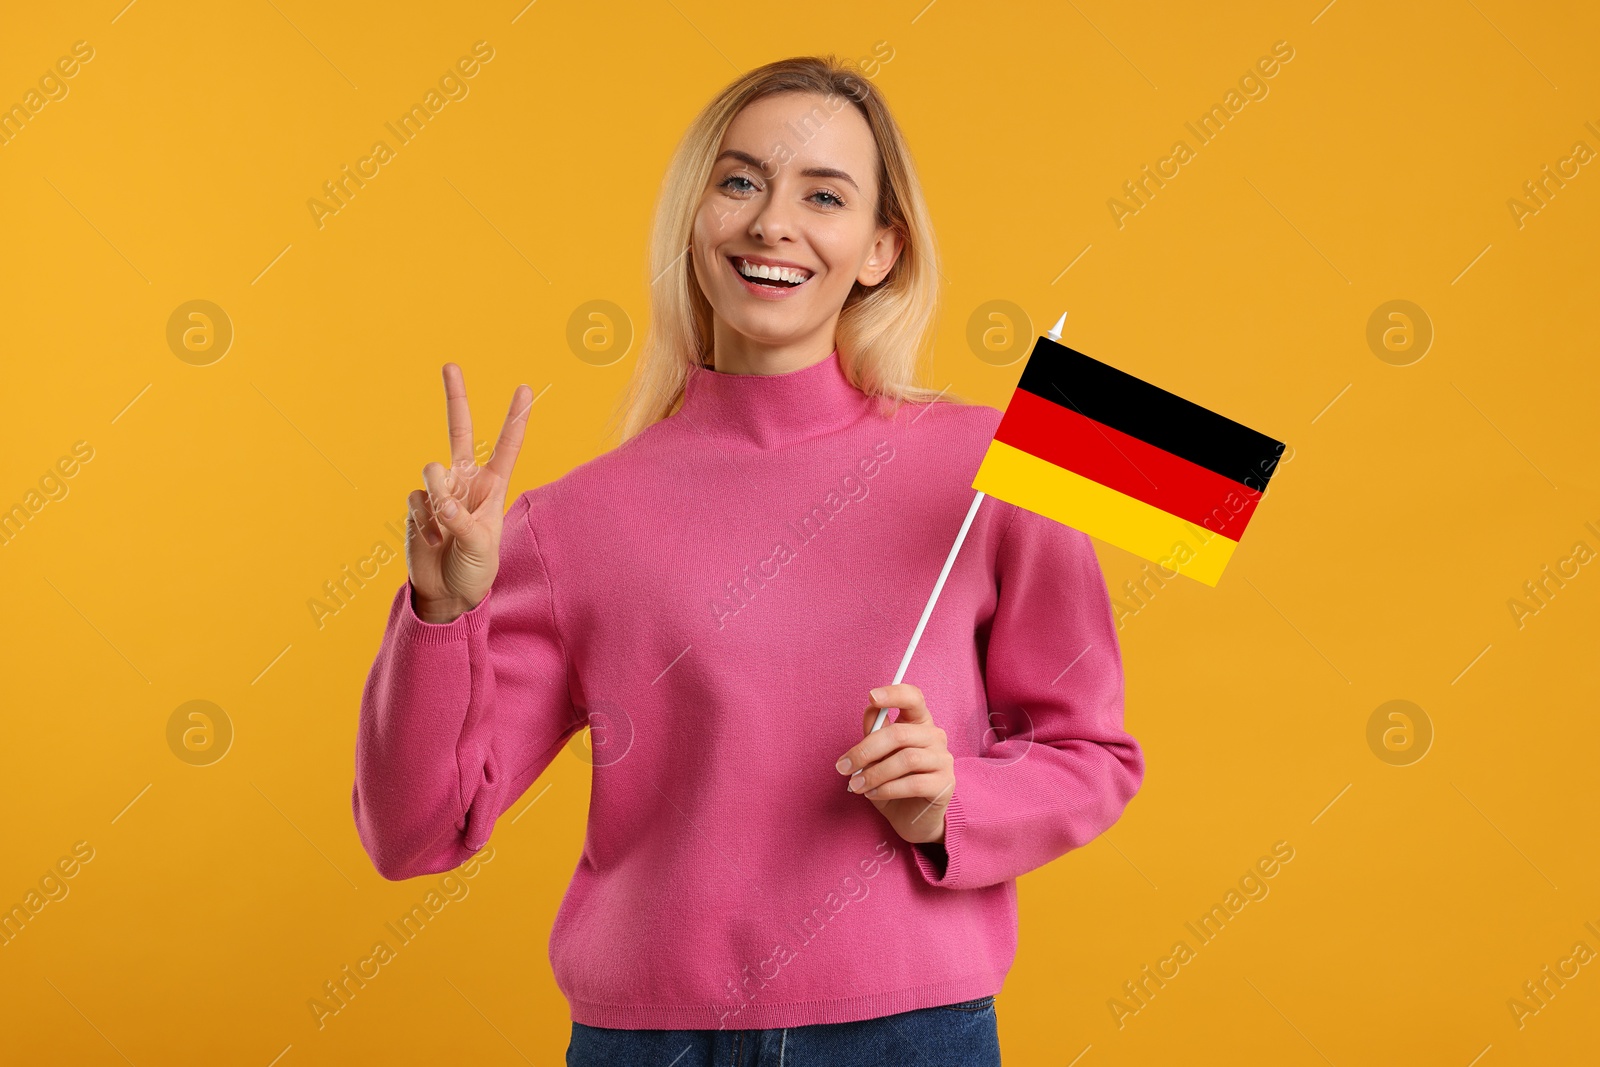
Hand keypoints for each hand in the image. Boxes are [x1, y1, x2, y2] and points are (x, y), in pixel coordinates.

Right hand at [406, 363, 532, 622]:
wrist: (448, 592)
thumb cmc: (476, 568)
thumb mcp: (481, 546)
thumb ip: (461, 519)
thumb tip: (438, 498)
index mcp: (493, 487)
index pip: (506, 446)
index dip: (515, 418)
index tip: (524, 388)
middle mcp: (466, 481)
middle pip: (459, 430)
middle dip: (455, 397)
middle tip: (450, 364)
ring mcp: (440, 490)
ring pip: (433, 471)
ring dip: (439, 496)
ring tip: (444, 526)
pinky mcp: (417, 505)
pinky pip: (417, 501)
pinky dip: (423, 523)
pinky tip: (431, 540)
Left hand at [836, 683, 953, 845]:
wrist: (910, 818)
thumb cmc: (892, 781)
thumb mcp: (877, 756)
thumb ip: (875, 732)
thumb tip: (870, 710)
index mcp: (919, 722)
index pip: (913, 698)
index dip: (894, 694)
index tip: (871, 697)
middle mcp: (935, 736)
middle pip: (900, 734)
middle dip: (865, 750)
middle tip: (843, 767)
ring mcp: (943, 760)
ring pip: (906, 759)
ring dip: (874, 773)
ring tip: (856, 785)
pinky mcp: (944, 784)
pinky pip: (913, 783)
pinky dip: (887, 789)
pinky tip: (872, 794)